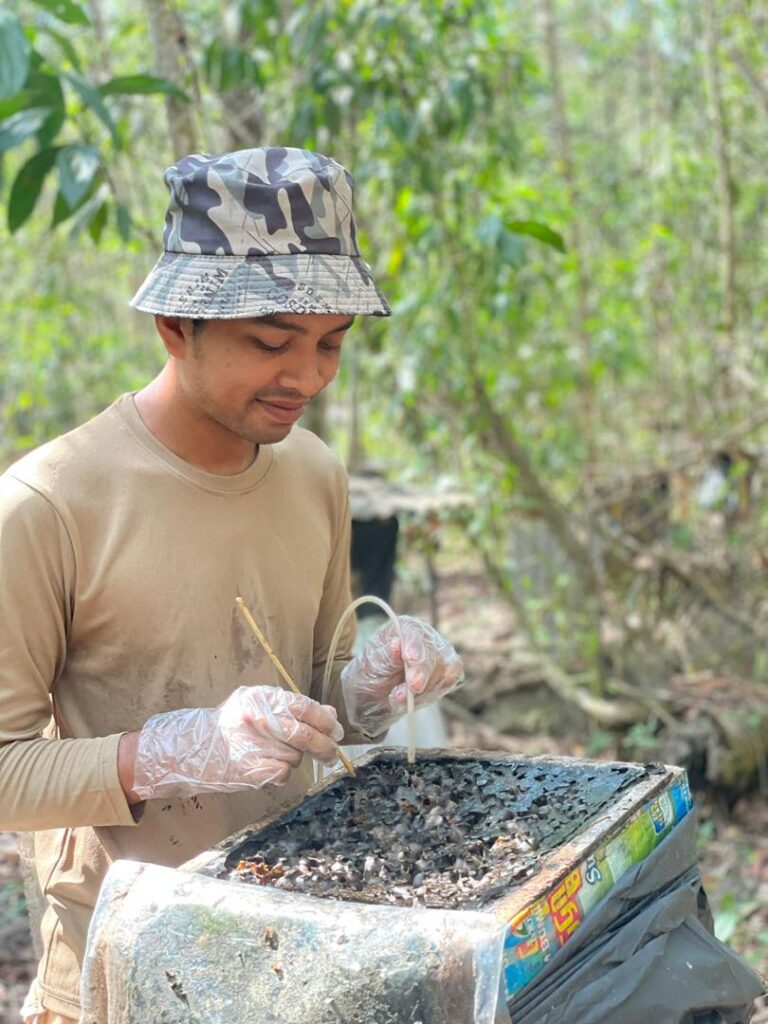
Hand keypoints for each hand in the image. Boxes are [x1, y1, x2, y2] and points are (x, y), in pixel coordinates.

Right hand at [130, 686, 343, 799]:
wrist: (193, 750)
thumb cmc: (231, 727)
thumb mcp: (260, 707)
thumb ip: (295, 709)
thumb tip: (332, 714)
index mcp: (261, 697)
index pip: (303, 706)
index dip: (324, 719)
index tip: (336, 731)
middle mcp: (257, 718)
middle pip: (304, 734)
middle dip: (323, 746)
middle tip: (331, 754)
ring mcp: (253, 744)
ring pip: (294, 756)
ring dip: (292, 759)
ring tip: (273, 754)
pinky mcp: (249, 769)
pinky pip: (282, 773)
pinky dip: (280, 773)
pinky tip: (265, 766)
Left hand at [341, 616, 463, 735]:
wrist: (377, 693)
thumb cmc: (373, 672)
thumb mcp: (372, 664)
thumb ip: (386, 657)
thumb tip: (396, 645)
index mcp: (406, 627)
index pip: (415, 633)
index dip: (414, 647)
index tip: (409, 659)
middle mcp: (427, 638)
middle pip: (434, 653)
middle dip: (422, 672)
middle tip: (413, 687)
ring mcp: (440, 655)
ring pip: (443, 671)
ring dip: (422, 690)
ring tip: (398, 698)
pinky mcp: (446, 674)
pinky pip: (446, 684)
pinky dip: (429, 695)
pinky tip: (411, 701)